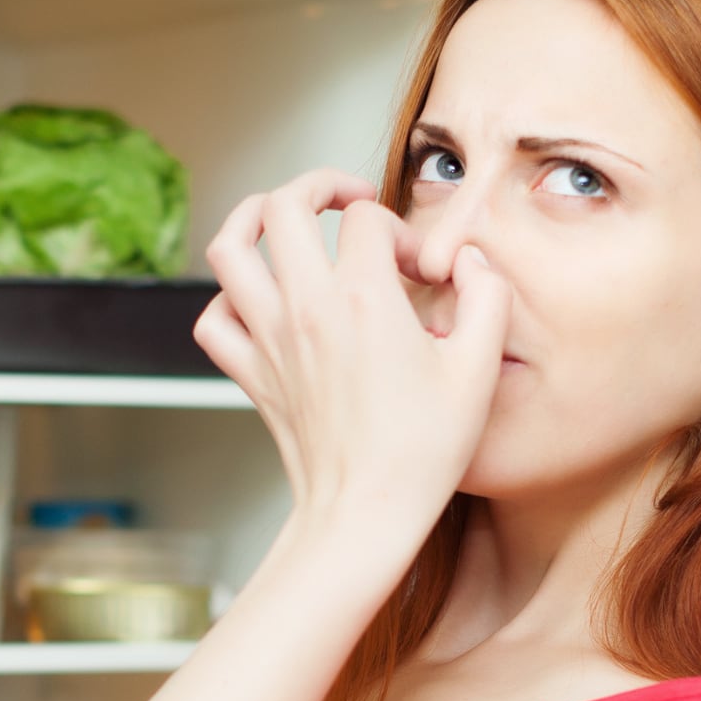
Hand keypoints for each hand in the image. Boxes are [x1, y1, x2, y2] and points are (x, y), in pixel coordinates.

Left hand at [192, 168, 509, 537]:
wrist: (364, 514)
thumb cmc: (421, 453)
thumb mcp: (478, 371)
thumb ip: (486, 299)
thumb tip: (472, 263)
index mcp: (364, 300)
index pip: (368, 220)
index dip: (400, 230)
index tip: (421, 270)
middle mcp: (306, 309)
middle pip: (283, 206)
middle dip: (317, 186)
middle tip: (346, 200)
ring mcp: (269, 339)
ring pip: (229, 247)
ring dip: (251, 218)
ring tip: (280, 216)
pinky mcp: (251, 373)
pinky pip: (214, 316)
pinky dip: (228, 297)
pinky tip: (259, 299)